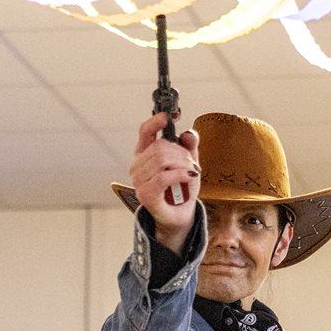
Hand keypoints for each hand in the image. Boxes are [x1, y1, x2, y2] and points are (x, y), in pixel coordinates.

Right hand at [130, 112, 200, 251]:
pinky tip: (188, 176)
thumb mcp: (189, 162)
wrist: (180, 214)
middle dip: (181, 153)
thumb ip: (189, 146)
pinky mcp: (145, 194)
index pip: (145, 131)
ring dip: (183, 164)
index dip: (156, 120)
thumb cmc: (182, 188)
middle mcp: (137, 166)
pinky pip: (163, 176)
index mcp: (144, 154)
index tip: (170, 116)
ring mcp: (139, 181)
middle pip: (160, 146)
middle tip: (192, 163)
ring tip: (191, 172)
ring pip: (162, 160)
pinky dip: (180, 174)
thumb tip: (188, 133)